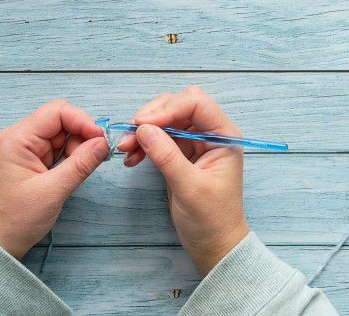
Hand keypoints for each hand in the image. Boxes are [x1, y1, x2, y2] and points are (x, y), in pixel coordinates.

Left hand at [0, 100, 110, 258]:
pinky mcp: (30, 160)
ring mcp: (23, 149)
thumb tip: (104, 143)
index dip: (82, 121)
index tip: (101, 140)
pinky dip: (69, 157)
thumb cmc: (16, 219)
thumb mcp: (53, 191)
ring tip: (81, 170)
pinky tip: (72, 171)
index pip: (56, 112)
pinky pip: (55, 149)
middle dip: (81, 135)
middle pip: (59, 121)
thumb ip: (81, 164)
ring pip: (60, 135)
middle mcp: (18, 138)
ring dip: (77, 147)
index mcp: (17, 139)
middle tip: (95, 157)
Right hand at [119, 86, 249, 275]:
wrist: (213, 245)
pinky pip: (159, 137)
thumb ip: (167, 156)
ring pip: (165, 119)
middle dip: (153, 115)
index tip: (142, 124)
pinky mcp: (180, 153)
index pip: (196, 103)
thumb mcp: (190, 188)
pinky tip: (131, 158)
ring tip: (125, 149)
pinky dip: (143, 143)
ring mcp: (195, 142)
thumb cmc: (212, 219)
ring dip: (143, 129)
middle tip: (130, 134)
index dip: (168, 108)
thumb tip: (143, 129)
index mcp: (224, 136)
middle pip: (179, 105)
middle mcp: (211, 133)